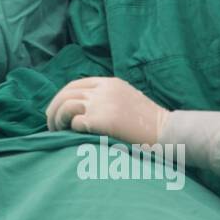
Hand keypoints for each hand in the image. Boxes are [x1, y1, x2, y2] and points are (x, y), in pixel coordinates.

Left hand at [46, 77, 168, 143]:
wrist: (168, 133)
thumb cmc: (148, 123)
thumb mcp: (127, 99)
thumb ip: (107, 98)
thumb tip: (82, 109)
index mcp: (109, 83)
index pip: (75, 85)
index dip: (61, 98)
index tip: (57, 112)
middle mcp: (103, 90)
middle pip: (66, 94)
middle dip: (53, 109)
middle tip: (51, 126)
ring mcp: (102, 104)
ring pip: (66, 106)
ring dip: (57, 120)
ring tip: (57, 132)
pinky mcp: (102, 121)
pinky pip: (75, 122)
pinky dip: (70, 129)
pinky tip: (73, 137)